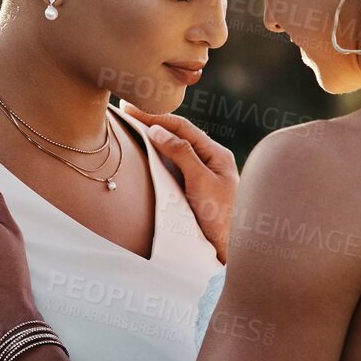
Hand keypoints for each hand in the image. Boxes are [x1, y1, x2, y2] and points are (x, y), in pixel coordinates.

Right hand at [121, 103, 237, 262]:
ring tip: (131, 129)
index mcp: (216, 154)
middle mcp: (211, 161)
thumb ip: (181, 154)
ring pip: (175, 151)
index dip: (155, 116)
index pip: (182, 127)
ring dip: (155, 140)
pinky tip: (146, 158)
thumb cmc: (222, 218)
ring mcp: (204, 176)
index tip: (131, 108)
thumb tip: (157, 130)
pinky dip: (158, 158)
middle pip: (178, 135)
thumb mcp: (201, 183)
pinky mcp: (196, 192)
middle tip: (126, 113)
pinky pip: (175, 168)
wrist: (233, 252)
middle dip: (153, 123)